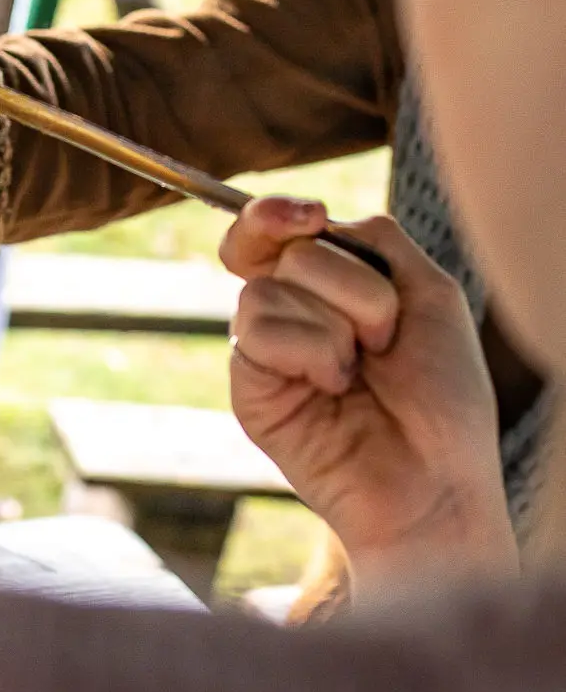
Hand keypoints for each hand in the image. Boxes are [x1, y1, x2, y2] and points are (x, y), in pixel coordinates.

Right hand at [222, 199, 516, 596]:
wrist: (435, 479)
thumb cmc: (443, 398)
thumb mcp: (430, 294)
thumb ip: (376, 240)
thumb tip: (313, 218)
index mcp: (329, 285)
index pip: (273, 227)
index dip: (276, 212)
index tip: (310, 215)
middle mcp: (291, 310)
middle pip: (283, 247)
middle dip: (351, 286)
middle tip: (382, 335)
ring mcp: (265, 348)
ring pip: (268, 287)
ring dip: (338, 325)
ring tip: (360, 373)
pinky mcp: (247, 386)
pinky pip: (259, 332)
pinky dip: (313, 352)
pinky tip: (334, 389)